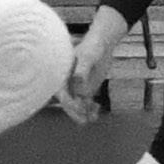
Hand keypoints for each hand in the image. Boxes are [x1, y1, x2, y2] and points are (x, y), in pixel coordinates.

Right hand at [59, 6, 124, 121]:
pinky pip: (86, 106)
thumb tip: (76, 82)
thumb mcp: (88, 57)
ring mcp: (77, 89)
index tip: (81, 105)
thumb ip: (82, 69)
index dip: (70, 104)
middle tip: (86, 118)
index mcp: (61, 76)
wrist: (101, 45)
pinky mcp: (86, 91)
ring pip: (77, 108)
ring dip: (84, 114)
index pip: (62, 96)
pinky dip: (91, 111)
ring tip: (95, 113)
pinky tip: (98, 107)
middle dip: (76, 113)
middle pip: (67, 105)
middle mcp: (67, 84)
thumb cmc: (92, 48)